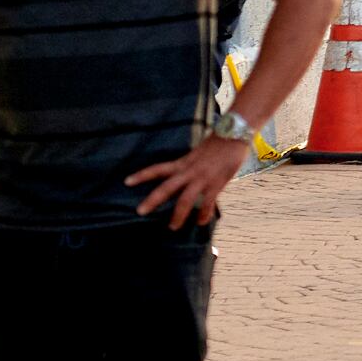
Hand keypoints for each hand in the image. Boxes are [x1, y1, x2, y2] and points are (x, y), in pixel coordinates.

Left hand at [129, 128, 248, 226]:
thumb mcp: (199, 153)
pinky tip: (201, 222)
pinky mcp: (217, 183)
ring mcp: (202, 178)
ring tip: (173, 227)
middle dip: (152, 200)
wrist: (234, 133)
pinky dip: (204, 214)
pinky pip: (208, 202)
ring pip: (185, 199)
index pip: (158, 169)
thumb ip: (191, 166)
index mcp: (183, 162)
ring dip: (178, 215)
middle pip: (167, 188)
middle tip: (140, 211)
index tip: (127, 182)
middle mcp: (189, 171)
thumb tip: (186, 177)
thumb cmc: (219, 142)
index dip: (142, 175)